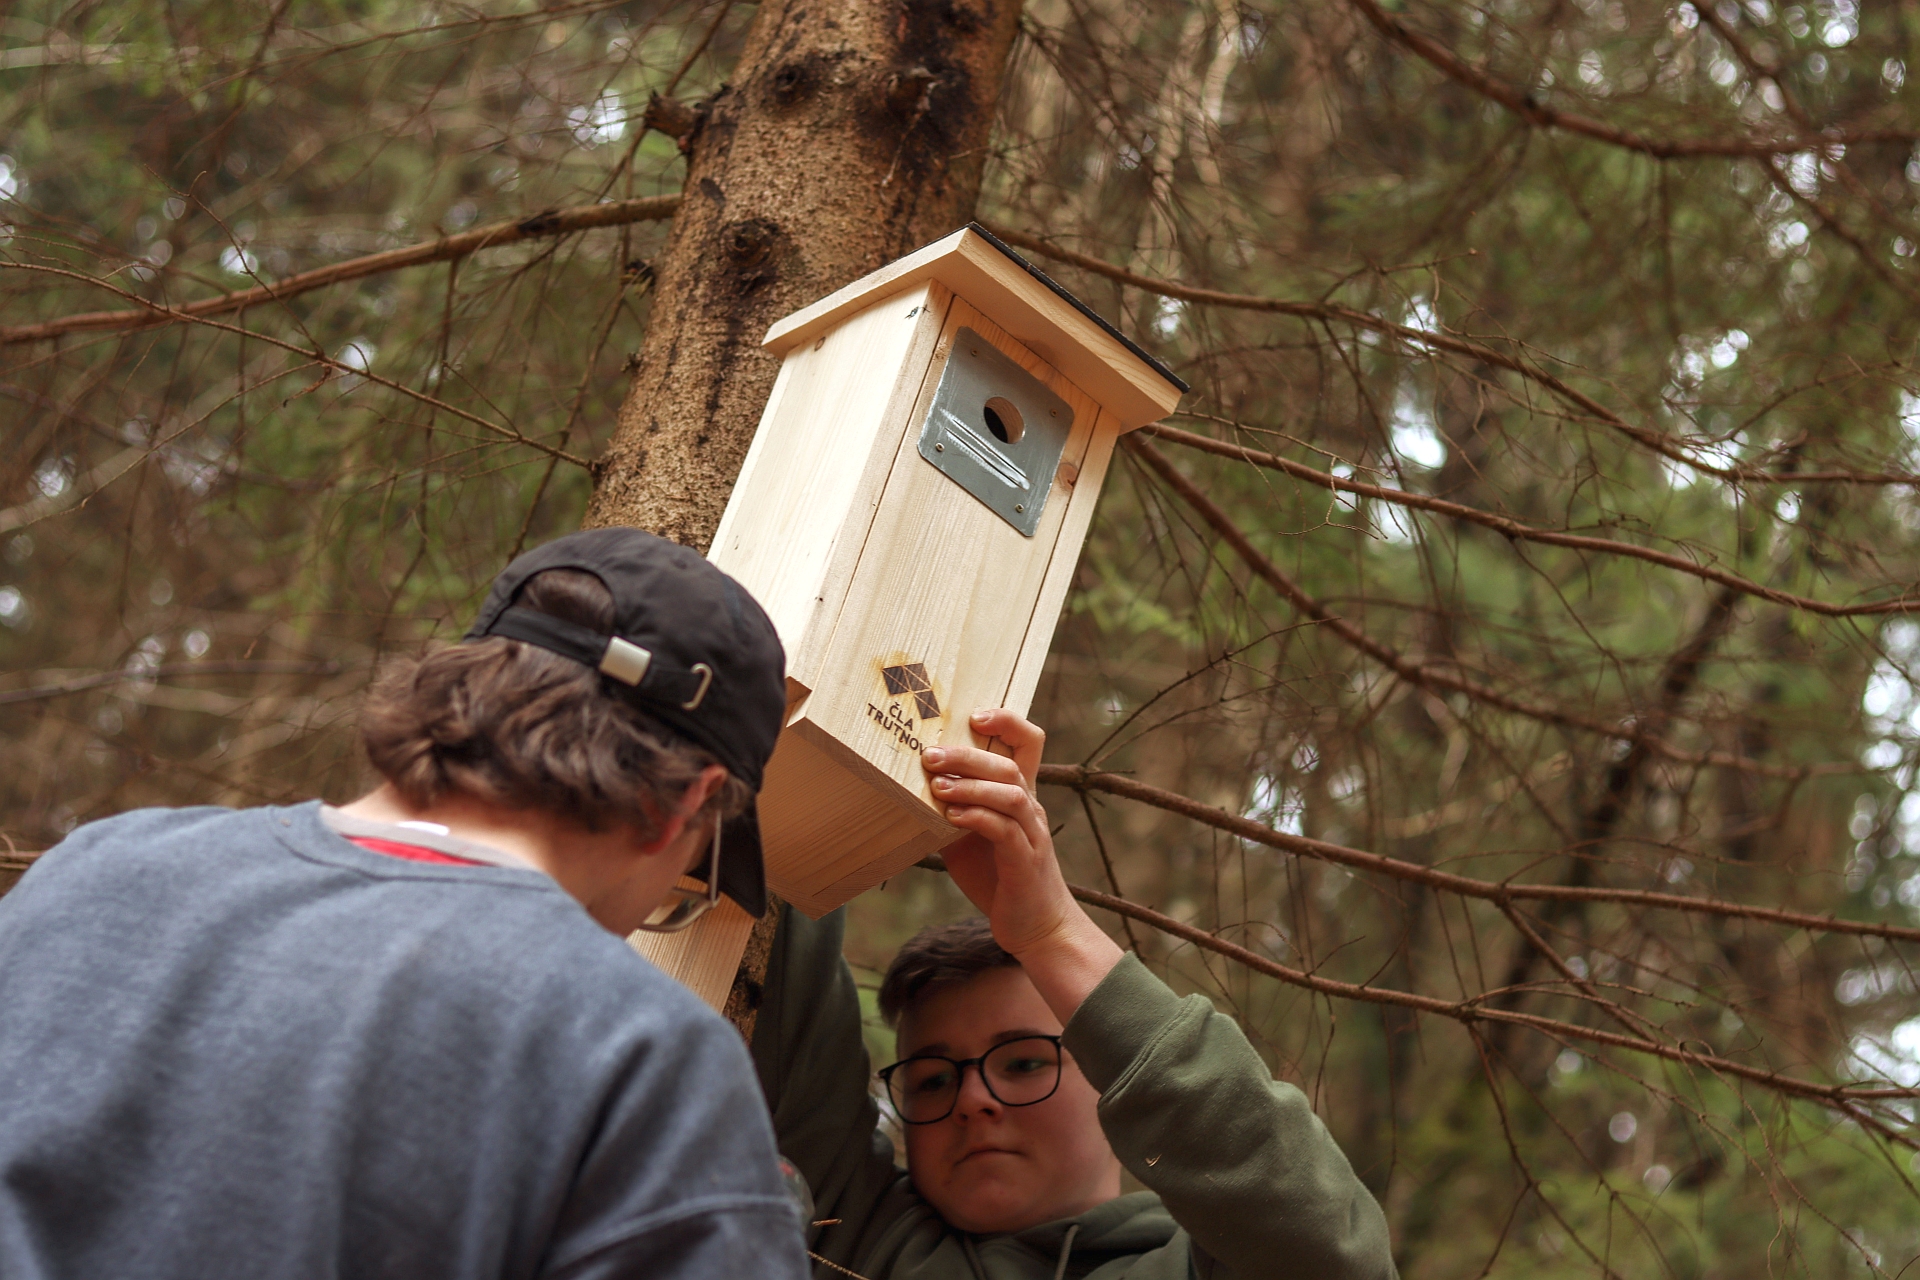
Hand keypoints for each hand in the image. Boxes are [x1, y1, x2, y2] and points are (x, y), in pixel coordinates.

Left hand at [923, 709, 1122, 1021]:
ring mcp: (1031, 835)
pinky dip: (978, 818)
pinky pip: (1005, 831)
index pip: (1028, 742)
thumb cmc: (1001, 879)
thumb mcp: (970, 840)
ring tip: (937, 786)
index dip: (1007, 720)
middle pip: (1009, 764)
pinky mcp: (1025, 863)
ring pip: (1010, 793)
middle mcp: (1031, 809)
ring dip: (971, 785)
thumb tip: (907, 792)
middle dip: (969, 754)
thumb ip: (952, 813)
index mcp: (1020, 796)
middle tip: (931, 754)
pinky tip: (952, 817)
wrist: (1037, 928)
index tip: (974, 714)